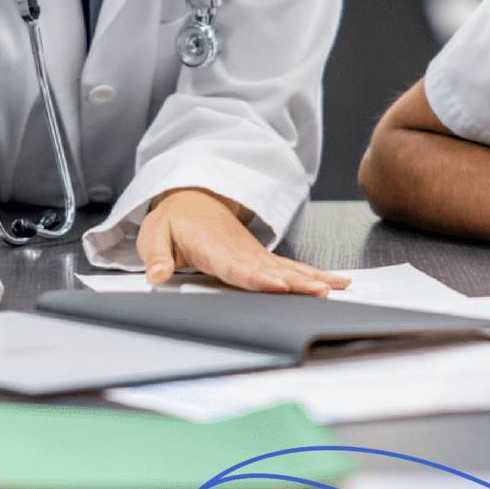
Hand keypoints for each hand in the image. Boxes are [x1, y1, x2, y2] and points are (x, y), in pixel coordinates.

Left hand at [134, 188, 348, 293]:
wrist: (193, 197)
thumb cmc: (173, 219)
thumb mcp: (153, 234)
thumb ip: (156, 257)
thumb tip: (156, 277)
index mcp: (212, 247)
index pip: (237, 267)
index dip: (257, 278)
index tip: (277, 286)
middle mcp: (240, 251)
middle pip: (271, 270)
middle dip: (296, 282)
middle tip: (320, 291)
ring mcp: (255, 254)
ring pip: (287, 267)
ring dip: (311, 278)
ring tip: (334, 288)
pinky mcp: (263, 257)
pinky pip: (291, 267)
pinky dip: (314, 274)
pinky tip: (336, 283)